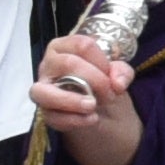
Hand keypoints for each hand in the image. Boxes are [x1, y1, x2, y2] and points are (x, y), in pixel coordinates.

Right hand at [29, 34, 142, 164]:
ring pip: (45, 91)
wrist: (100, 111)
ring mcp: (42, 89)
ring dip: (72, 100)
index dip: (101, 61)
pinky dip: (74, 119)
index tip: (112, 75)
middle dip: (94, 80)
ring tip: (92, 106)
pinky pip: (52, 116)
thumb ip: (122, 72)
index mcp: (64, 47)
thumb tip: (117, 83)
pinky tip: (91, 119)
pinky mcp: (45, 112)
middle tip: (110, 94)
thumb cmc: (100, 83)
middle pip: (68, 63)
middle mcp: (48, 64)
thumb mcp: (116, 74)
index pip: (82, 45)